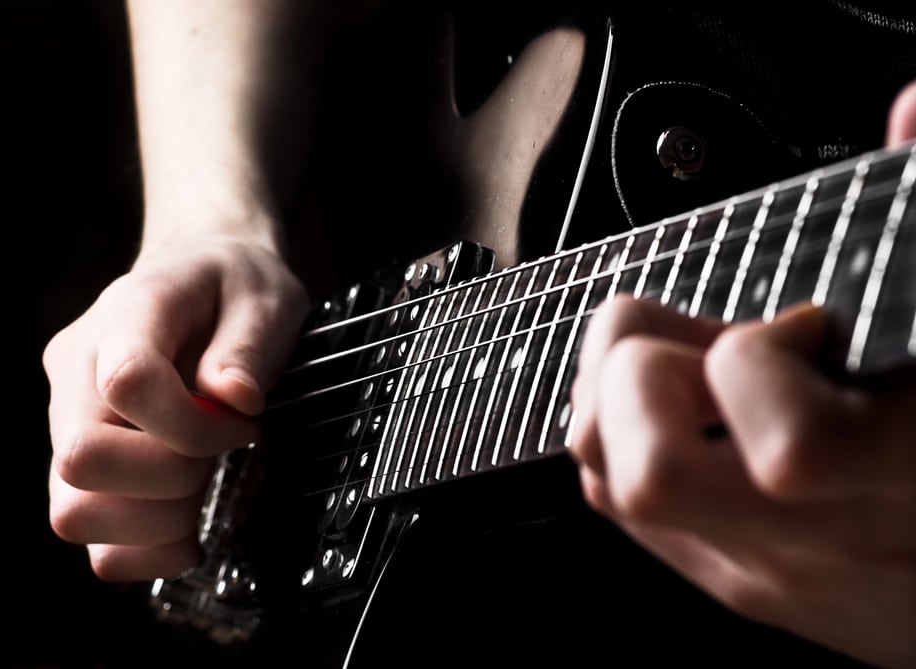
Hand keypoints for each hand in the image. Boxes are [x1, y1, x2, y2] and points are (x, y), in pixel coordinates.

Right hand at [44, 231, 307, 580]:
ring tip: (202, 485)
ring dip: (155, 521)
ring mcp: (68, 419)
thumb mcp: (265, 296)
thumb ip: (249, 346)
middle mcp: (77, 371)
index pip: (126, 384)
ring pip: (74, 511)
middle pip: (82, 460)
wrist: (202, 272)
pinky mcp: (80, 460)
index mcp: (125, 316)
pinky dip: (143, 546)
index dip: (191, 426)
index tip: (242, 422)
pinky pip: (88, 534)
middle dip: (171, 480)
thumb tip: (234, 400)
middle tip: (220, 457)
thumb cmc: (234, 285)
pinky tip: (186, 516)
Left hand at [567, 80, 915, 667]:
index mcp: (911, 479)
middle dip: (648, 377)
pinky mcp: (727, 582)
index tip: (802, 324)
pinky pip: (613, 496)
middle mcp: (826, 548)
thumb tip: (910, 110)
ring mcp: (765, 576)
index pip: (791, 449)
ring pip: (608, 481)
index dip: (762, 362)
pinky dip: (624, 433)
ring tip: (700, 370)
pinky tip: (695, 412)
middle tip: (711, 342)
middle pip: (651, 475)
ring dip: (620, 396)